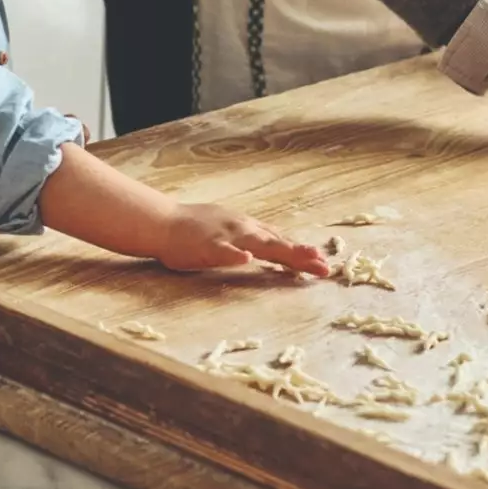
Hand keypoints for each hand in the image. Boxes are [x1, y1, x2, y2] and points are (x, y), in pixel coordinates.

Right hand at [157, 204, 331, 275]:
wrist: (162, 221)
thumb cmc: (195, 230)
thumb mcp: (231, 232)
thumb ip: (253, 240)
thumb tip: (277, 248)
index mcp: (249, 229)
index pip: (280, 242)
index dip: (302, 253)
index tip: (323, 264)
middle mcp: (243, 229)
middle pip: (277, 243)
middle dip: (301, 255)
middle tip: (324, 267)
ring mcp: (226, 235)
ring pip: (258, 244)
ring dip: (281, 251)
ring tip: (303, 259)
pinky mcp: (206, 244)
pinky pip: (222, 250)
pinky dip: (235, 254)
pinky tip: (246, 259)